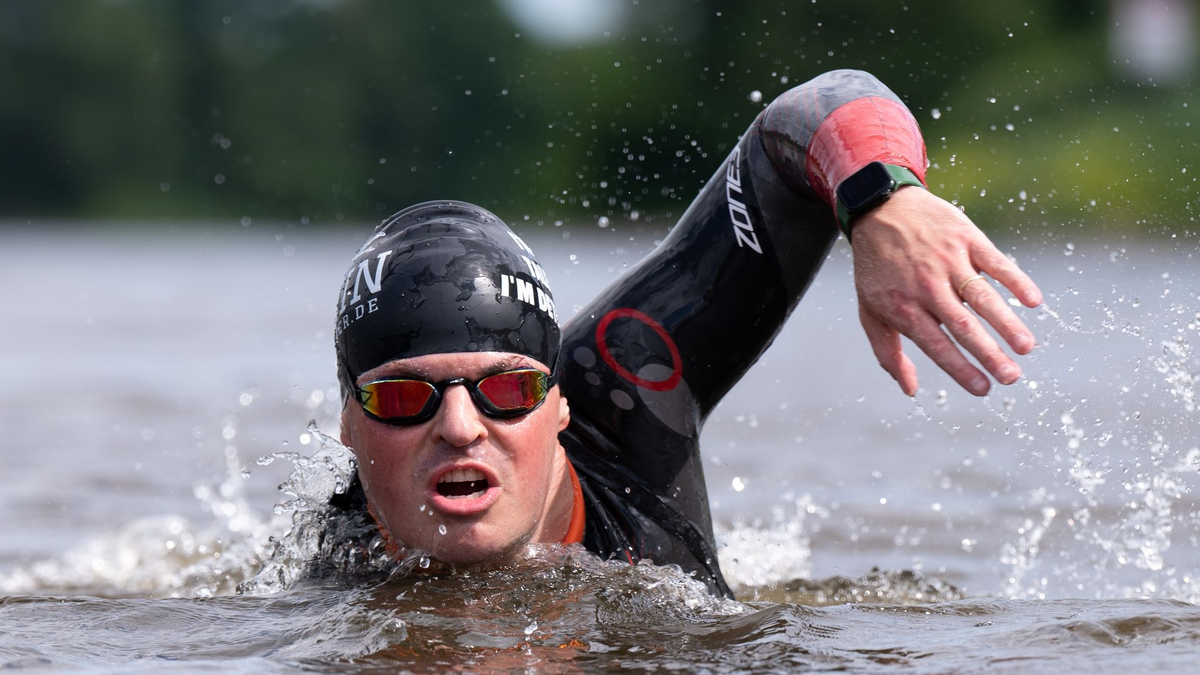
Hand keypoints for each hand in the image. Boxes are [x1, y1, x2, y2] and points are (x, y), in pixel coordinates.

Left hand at [849, 186, 1042, 396]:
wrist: (879, 209)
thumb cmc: (876, 268)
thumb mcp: (870, 311)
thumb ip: (888, 352)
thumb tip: (910, 390)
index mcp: (904, 308)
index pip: (937, 345)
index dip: (960, 369)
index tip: (983, 389)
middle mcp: (927, 286)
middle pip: (963, 325)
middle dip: (989, 354)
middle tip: (1011, 377)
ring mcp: (948, 261)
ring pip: (982, 296)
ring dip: (1006, 323)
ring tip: (1026, 347)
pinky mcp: (966, 238)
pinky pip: (995, 262)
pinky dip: (1015, 280)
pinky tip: (1033, 301)